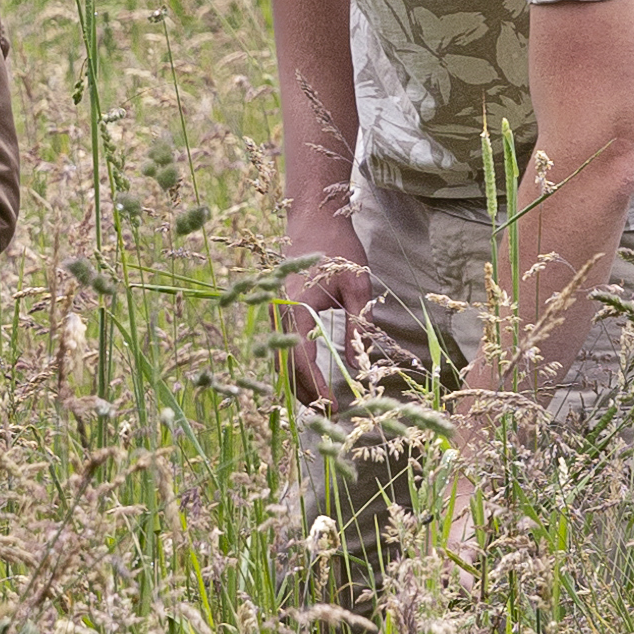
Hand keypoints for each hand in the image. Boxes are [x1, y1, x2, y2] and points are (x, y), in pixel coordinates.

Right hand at [278, 254, 374, 410]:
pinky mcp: (279, 310)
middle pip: (285, 365)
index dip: (315, 386)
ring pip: (280, 359)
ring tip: (320, 403)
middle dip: (305, 392)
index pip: (301, 359)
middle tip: (329, 415)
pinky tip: (310, 380)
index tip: (333, 406)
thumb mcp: (357, 287)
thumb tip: (354, 366)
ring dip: (298, 383)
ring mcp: (276, 311)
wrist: (313, 218)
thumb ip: (356, 326)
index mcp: (295, 307)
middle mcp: (279, 313)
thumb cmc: (338, 249)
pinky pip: (282, 347)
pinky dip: (294, 368)